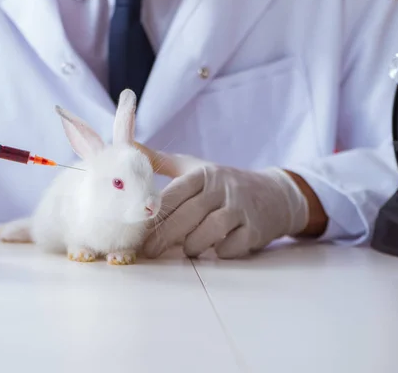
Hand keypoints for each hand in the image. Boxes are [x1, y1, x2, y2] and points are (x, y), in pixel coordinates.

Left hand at [134, 144, 314, 258]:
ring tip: (185, 250)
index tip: (138, 229)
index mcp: (203, 174)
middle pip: (189, 214)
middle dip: (166, 236)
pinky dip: (220, 252)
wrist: (272, 195)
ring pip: (211, 230)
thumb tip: (125, 145)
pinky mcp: (255, 229)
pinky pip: (233, 246)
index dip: (155, 213)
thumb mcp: (192, 167)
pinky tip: (213, 252)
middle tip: (150, 251)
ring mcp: (241, 209)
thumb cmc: (222, 183)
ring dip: (193, 245)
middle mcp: (222, 189)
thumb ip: (158, 161)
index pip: (175, 193)